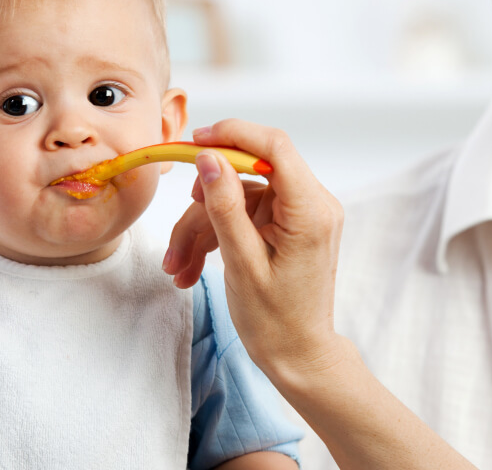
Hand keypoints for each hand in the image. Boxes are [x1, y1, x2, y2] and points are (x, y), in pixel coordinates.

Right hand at [164, 119, 345, 381]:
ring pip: (239, 199)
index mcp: (311, 210)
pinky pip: (245, 215)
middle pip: (249, 174)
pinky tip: (192, 267)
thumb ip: (226, 206)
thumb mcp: (242, 263)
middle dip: (206, 200)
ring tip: (178, 267)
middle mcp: (313, 204)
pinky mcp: (288, 226)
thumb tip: (209, 157)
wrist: (299, 356)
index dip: (232, 134)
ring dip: (203, 228)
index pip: (273, 146)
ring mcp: (301, 215)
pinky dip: (216, 236)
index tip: (194, 142)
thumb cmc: (276, 320)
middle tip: (179, 232)